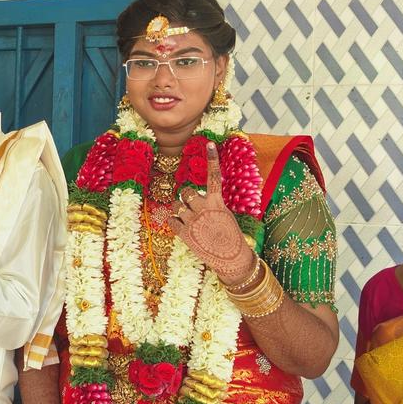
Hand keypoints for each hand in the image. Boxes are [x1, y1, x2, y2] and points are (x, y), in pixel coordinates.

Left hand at [169, 142, 256, 285]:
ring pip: (175, 205)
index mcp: (218, 203)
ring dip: (179, 210)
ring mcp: (193, 221)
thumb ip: (213, 205)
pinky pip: (170, 221)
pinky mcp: (184, 234)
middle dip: (187, 198)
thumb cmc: (230, 237)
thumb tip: (202, 199)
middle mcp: (204, 209)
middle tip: (192, 208)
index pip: (215, 177)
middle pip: (186, 192)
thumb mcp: (226, 216)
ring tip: (188, 220)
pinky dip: (174, 223)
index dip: (212, 160)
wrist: (231, 258)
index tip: (210, 144)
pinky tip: (183, 229)